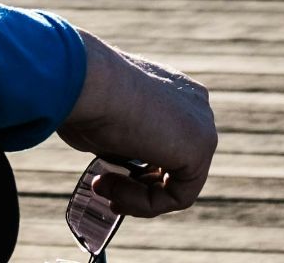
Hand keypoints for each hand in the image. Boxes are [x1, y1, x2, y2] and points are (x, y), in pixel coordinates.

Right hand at [56, 29, 215, 218]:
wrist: (84, 81)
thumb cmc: (82, 94)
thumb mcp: (102, 119)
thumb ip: (122, 138)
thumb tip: (116, 159)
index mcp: (173, 89)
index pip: (164, 140)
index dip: (135, 167)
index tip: (102, 175)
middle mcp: (194, 105)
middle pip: (174, 163)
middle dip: (136, 184)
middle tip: (101, 187)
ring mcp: (202, 126)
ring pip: (177, 183)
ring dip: (135, 196)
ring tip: (101, 187)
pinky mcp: (199, 149)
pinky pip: (178, 195)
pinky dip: (144, 203)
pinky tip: (116, 192)